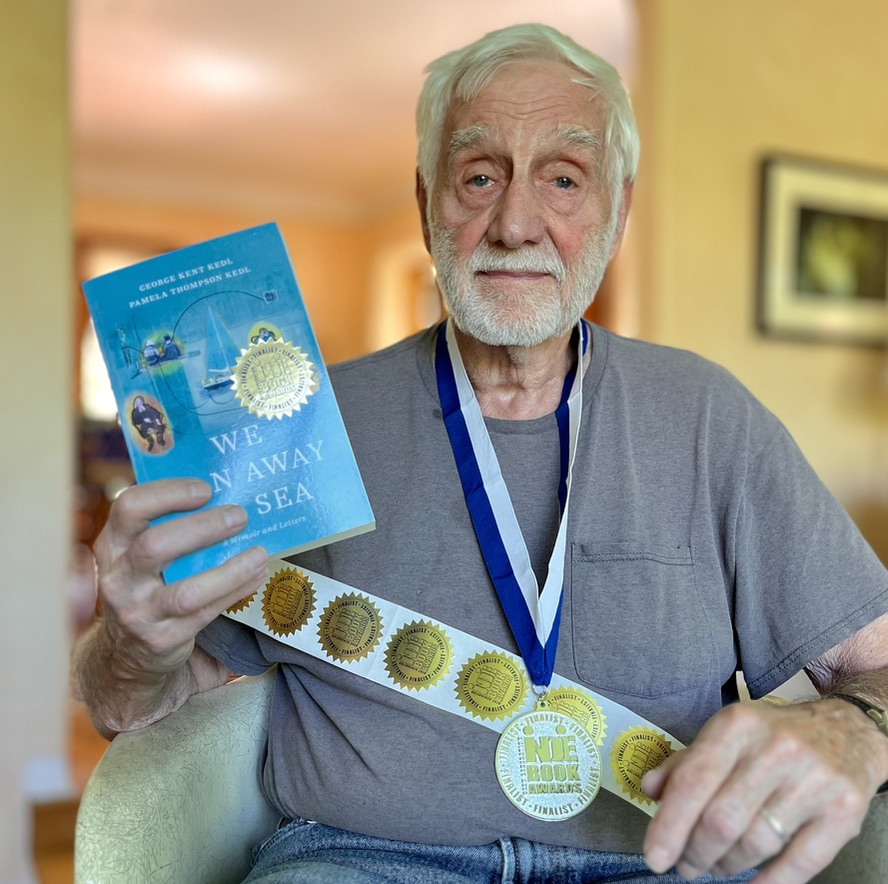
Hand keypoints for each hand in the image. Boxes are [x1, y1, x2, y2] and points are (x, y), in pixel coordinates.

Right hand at [93, 477, 267, 678]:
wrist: (126, 655)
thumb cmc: (146, 586)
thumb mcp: (138, 556)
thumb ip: (166, 527)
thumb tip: (226, 494)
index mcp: (112, 545)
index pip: (128, 507)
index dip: (168, 493)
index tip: (205, 489)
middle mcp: (118, 578)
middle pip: (154, 546)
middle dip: (203, 528)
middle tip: (240, 516)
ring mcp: (138, 612)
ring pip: (186, 591)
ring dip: (230, 570)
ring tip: (259, 553)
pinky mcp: (162, 639)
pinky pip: (205, 613)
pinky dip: (235, 591)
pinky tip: (256, 575)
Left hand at [641, 699, 886, 882]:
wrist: (848, 731)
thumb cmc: (773, 736)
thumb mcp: (727, 733)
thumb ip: (686, 761)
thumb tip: (650, 789)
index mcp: (737, 725)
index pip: (693, 781)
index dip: (669, 825)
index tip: (655, 857)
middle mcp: (775, 749)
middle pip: (721, 819)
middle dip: (695, 852)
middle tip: (686, 865)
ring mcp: (813, 781)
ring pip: (756, 844)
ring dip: (727, 865)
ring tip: (716, 866)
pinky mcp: (844, 811)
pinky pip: (800, 863)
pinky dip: (770, 883)